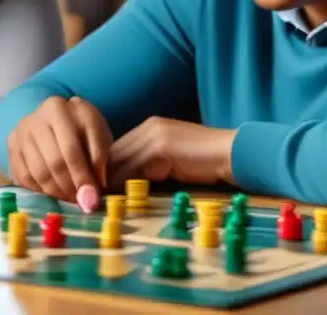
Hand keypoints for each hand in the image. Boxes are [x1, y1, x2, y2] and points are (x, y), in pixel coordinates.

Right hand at [6, 96, 111, 201]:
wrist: (57, 119)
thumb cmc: (81, 129)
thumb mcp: (97, 135)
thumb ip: (98, 159)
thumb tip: (89, 195)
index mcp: (60, 108)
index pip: (71, 149)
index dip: (83, 177)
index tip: (92, 199)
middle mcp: (36, 117)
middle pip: (53, 162)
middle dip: (70, 187)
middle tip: (82, 203)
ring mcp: (20, 133)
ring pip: (38, 172)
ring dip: (57, 192)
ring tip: (70, 199)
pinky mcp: (11, 148)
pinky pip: (23, 177)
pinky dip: (41, 191)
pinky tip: (54, 195)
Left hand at [107, 117, 235, 188]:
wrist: (231, 153)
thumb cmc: (206, 160)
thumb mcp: (173, 158)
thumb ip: (153, 163)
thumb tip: (131, 182)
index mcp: (152, 126)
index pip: (120, 147)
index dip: (108, 168)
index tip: (101, 188)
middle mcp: (150, 126)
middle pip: (115, 151)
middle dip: (104, 175)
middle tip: (95, 196)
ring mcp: (155, 134)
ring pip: (121, 160)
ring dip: (110, 182)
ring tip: (102, 200)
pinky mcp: (160, 147)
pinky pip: (133, 168)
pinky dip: (123, 184)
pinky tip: (120, 198)